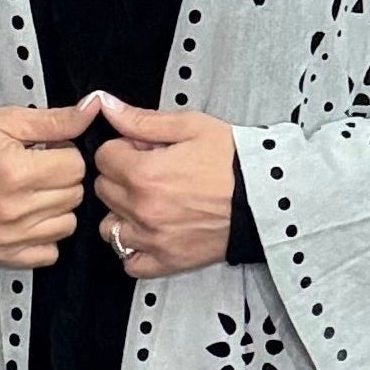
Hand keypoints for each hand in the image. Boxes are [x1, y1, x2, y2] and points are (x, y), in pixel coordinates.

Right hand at [0, 93, 99, 265]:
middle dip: (63, 179)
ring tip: (35, 194)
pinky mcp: (1, 255)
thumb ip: (54, 120)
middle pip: (74, 195)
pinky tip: (31, 219)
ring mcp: (7, 237)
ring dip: (58, 208)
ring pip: (68, 225)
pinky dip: (46, 237)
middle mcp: (13, 209)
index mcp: (15, 171)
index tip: (47, 151)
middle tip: (39, 170)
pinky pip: (49, 254)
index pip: (75, 166)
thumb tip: (94, 108)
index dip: (65, 153)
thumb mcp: (6, 120)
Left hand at [91, 91, 238, 277]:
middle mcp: (142, 209)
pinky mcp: (167, 261)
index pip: (104, 157)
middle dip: (121, 177)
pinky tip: (148, 234)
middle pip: (104, 190)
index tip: (142, 150)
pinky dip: (133, 250)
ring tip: (148, 204)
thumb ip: (142, 120)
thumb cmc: (233, 161)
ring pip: (109, 227)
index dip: (123, 149)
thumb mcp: (191, 127)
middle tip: (151, 173)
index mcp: (143, 173)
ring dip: (122, 214)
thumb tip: (106, 106)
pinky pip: (129, 263)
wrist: (266, 198)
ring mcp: (152, 239)